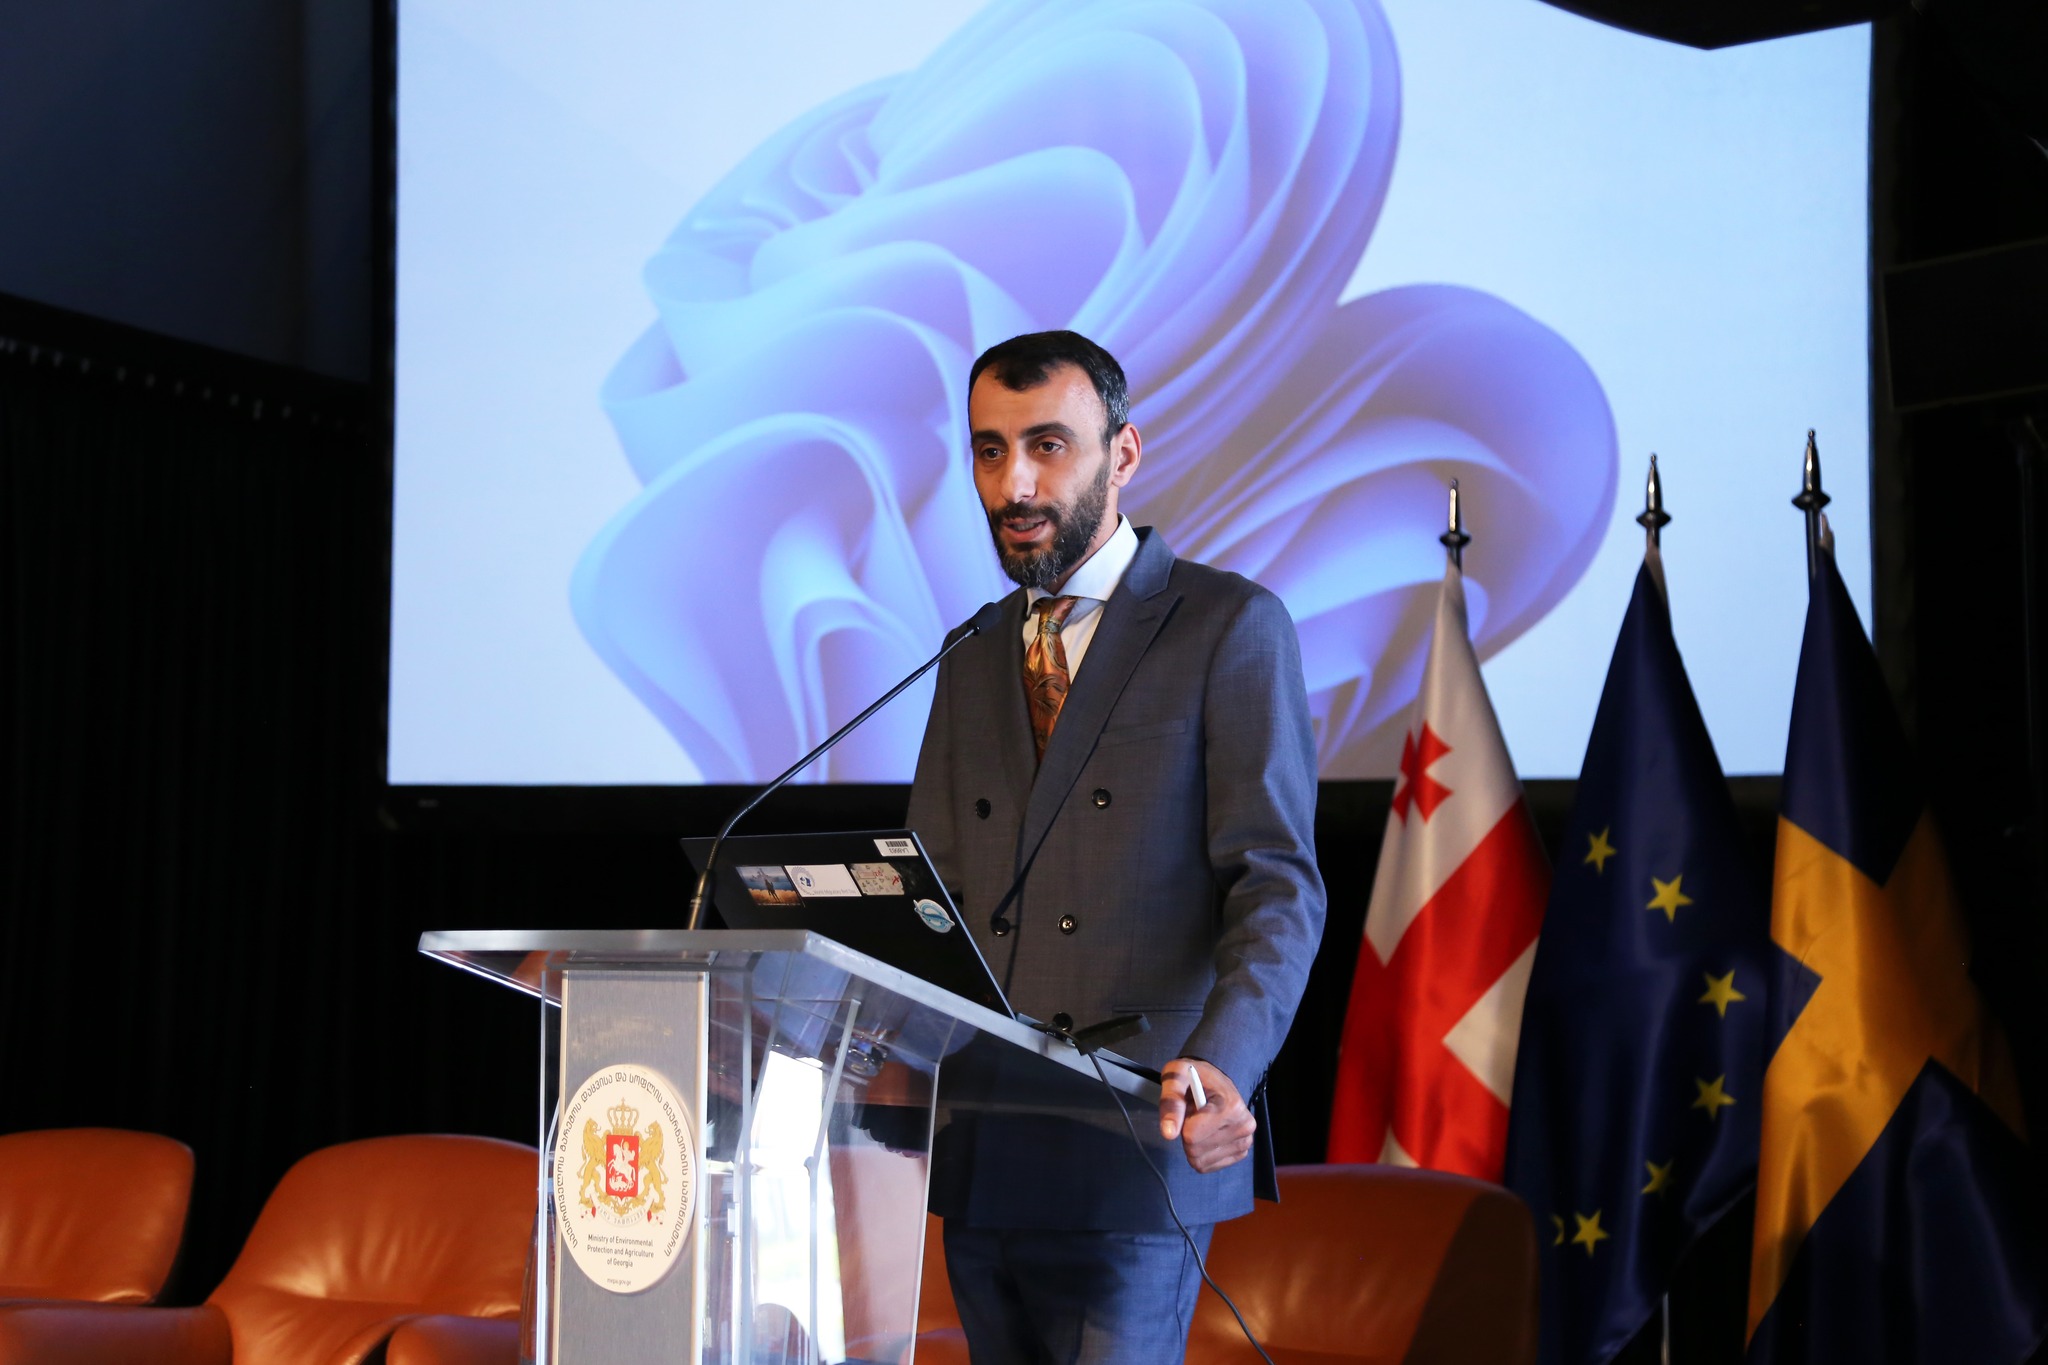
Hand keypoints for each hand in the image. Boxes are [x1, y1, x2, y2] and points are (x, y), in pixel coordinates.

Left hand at [1159, 1058, 1254, 1173]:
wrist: (1213, 1081)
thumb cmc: (1194, 1076)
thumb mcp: (1176, 1076)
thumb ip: (1171, 1102)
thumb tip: (1169, 1134)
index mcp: (1232, 1107)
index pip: (1192, 1136)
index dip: (1182, 1122)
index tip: (1190, 1106)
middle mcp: (1245, 1126)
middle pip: (1195, 1150)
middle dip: (1187, 1135)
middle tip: (1194, 1114)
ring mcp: (1245, 1142)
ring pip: (1200, 1161)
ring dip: (1193, 1145)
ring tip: (1201, 1122)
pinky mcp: (1241, 1152)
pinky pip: (1208, 1166)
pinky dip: (1200, 1154)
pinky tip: (1207, 1135)